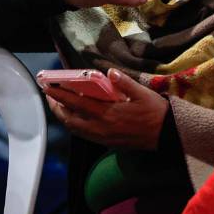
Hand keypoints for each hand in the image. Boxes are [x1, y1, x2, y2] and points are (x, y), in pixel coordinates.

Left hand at [44, 69, 168, 150]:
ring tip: (58, 104)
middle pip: (69, 119)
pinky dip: (74, 125)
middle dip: (56, 107)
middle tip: (49, 94)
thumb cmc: (155, 112)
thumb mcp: (142, 93)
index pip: (75, 103)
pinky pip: (83, 135)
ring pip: (74, 129)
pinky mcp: (107, 143)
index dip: (59, 95)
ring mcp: (102, 137)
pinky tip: (75, 117)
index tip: (47, 86)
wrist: (166, 135)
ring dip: (63, 117)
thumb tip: (109, 71)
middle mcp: (100, 128)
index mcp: (107, 113)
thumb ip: (124, 82)